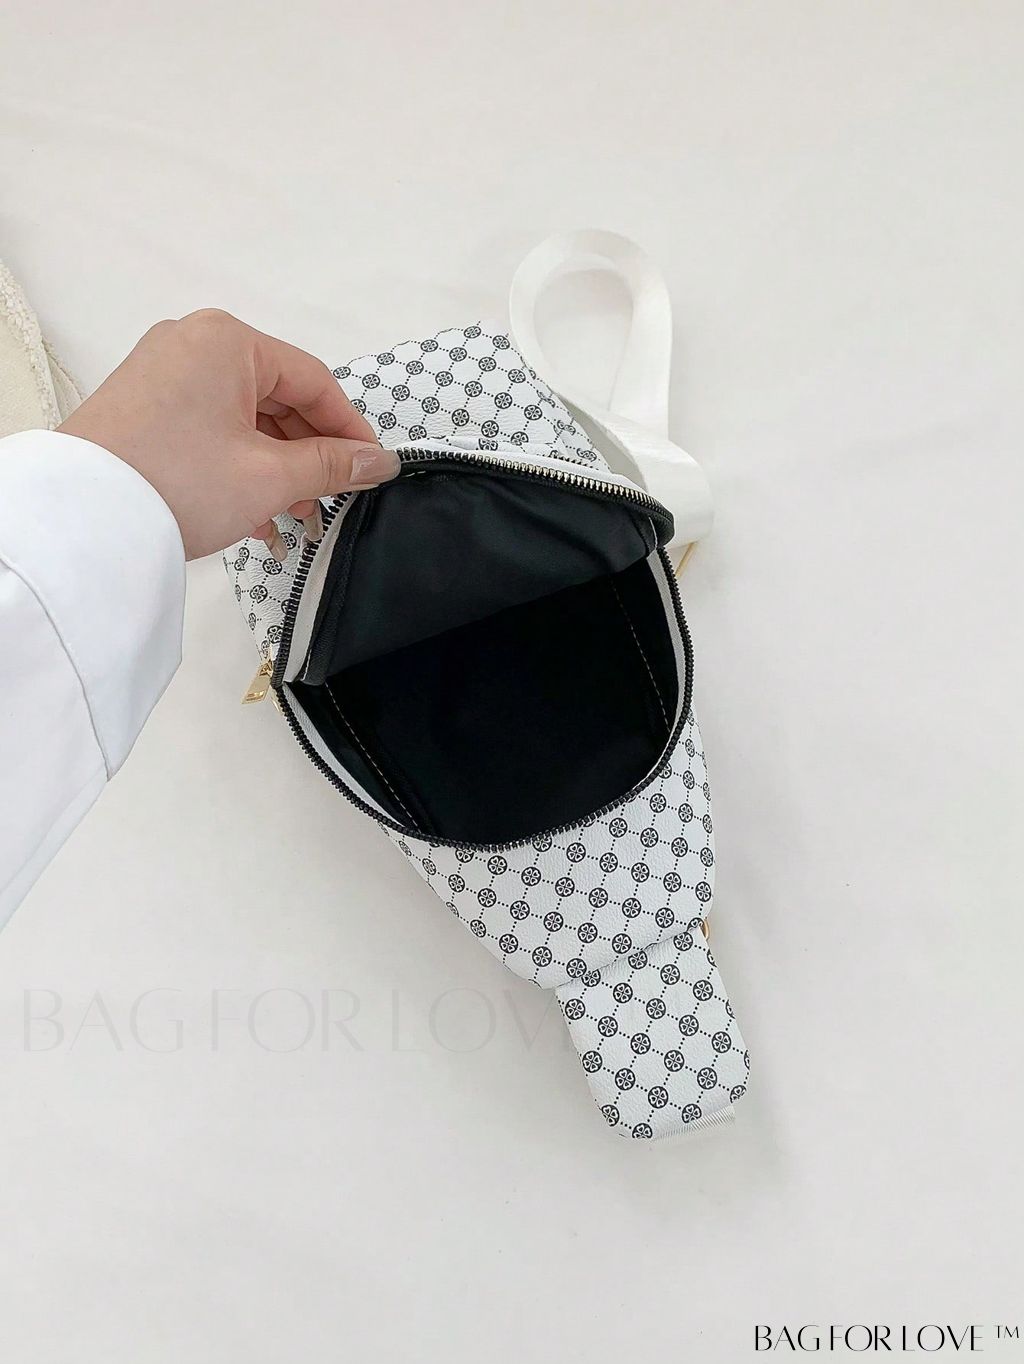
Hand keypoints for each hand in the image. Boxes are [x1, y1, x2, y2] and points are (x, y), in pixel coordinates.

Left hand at [59, 309, 398, 559]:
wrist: (82, 520)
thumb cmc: (177, 482)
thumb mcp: (269, 477)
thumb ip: (332, 465)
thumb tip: (379, 461)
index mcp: (227, 340)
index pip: (312, 380)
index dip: (349, 428)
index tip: (371, 467)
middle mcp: (192, 343)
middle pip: (277, 398)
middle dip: (307, 455)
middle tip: (329, 501)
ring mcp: (162, 374)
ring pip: (243, 418)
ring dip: (274, 468)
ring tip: (291, 518)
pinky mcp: (142, 408)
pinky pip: (209, 429)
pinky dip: (237, 466)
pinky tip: (253, 517)